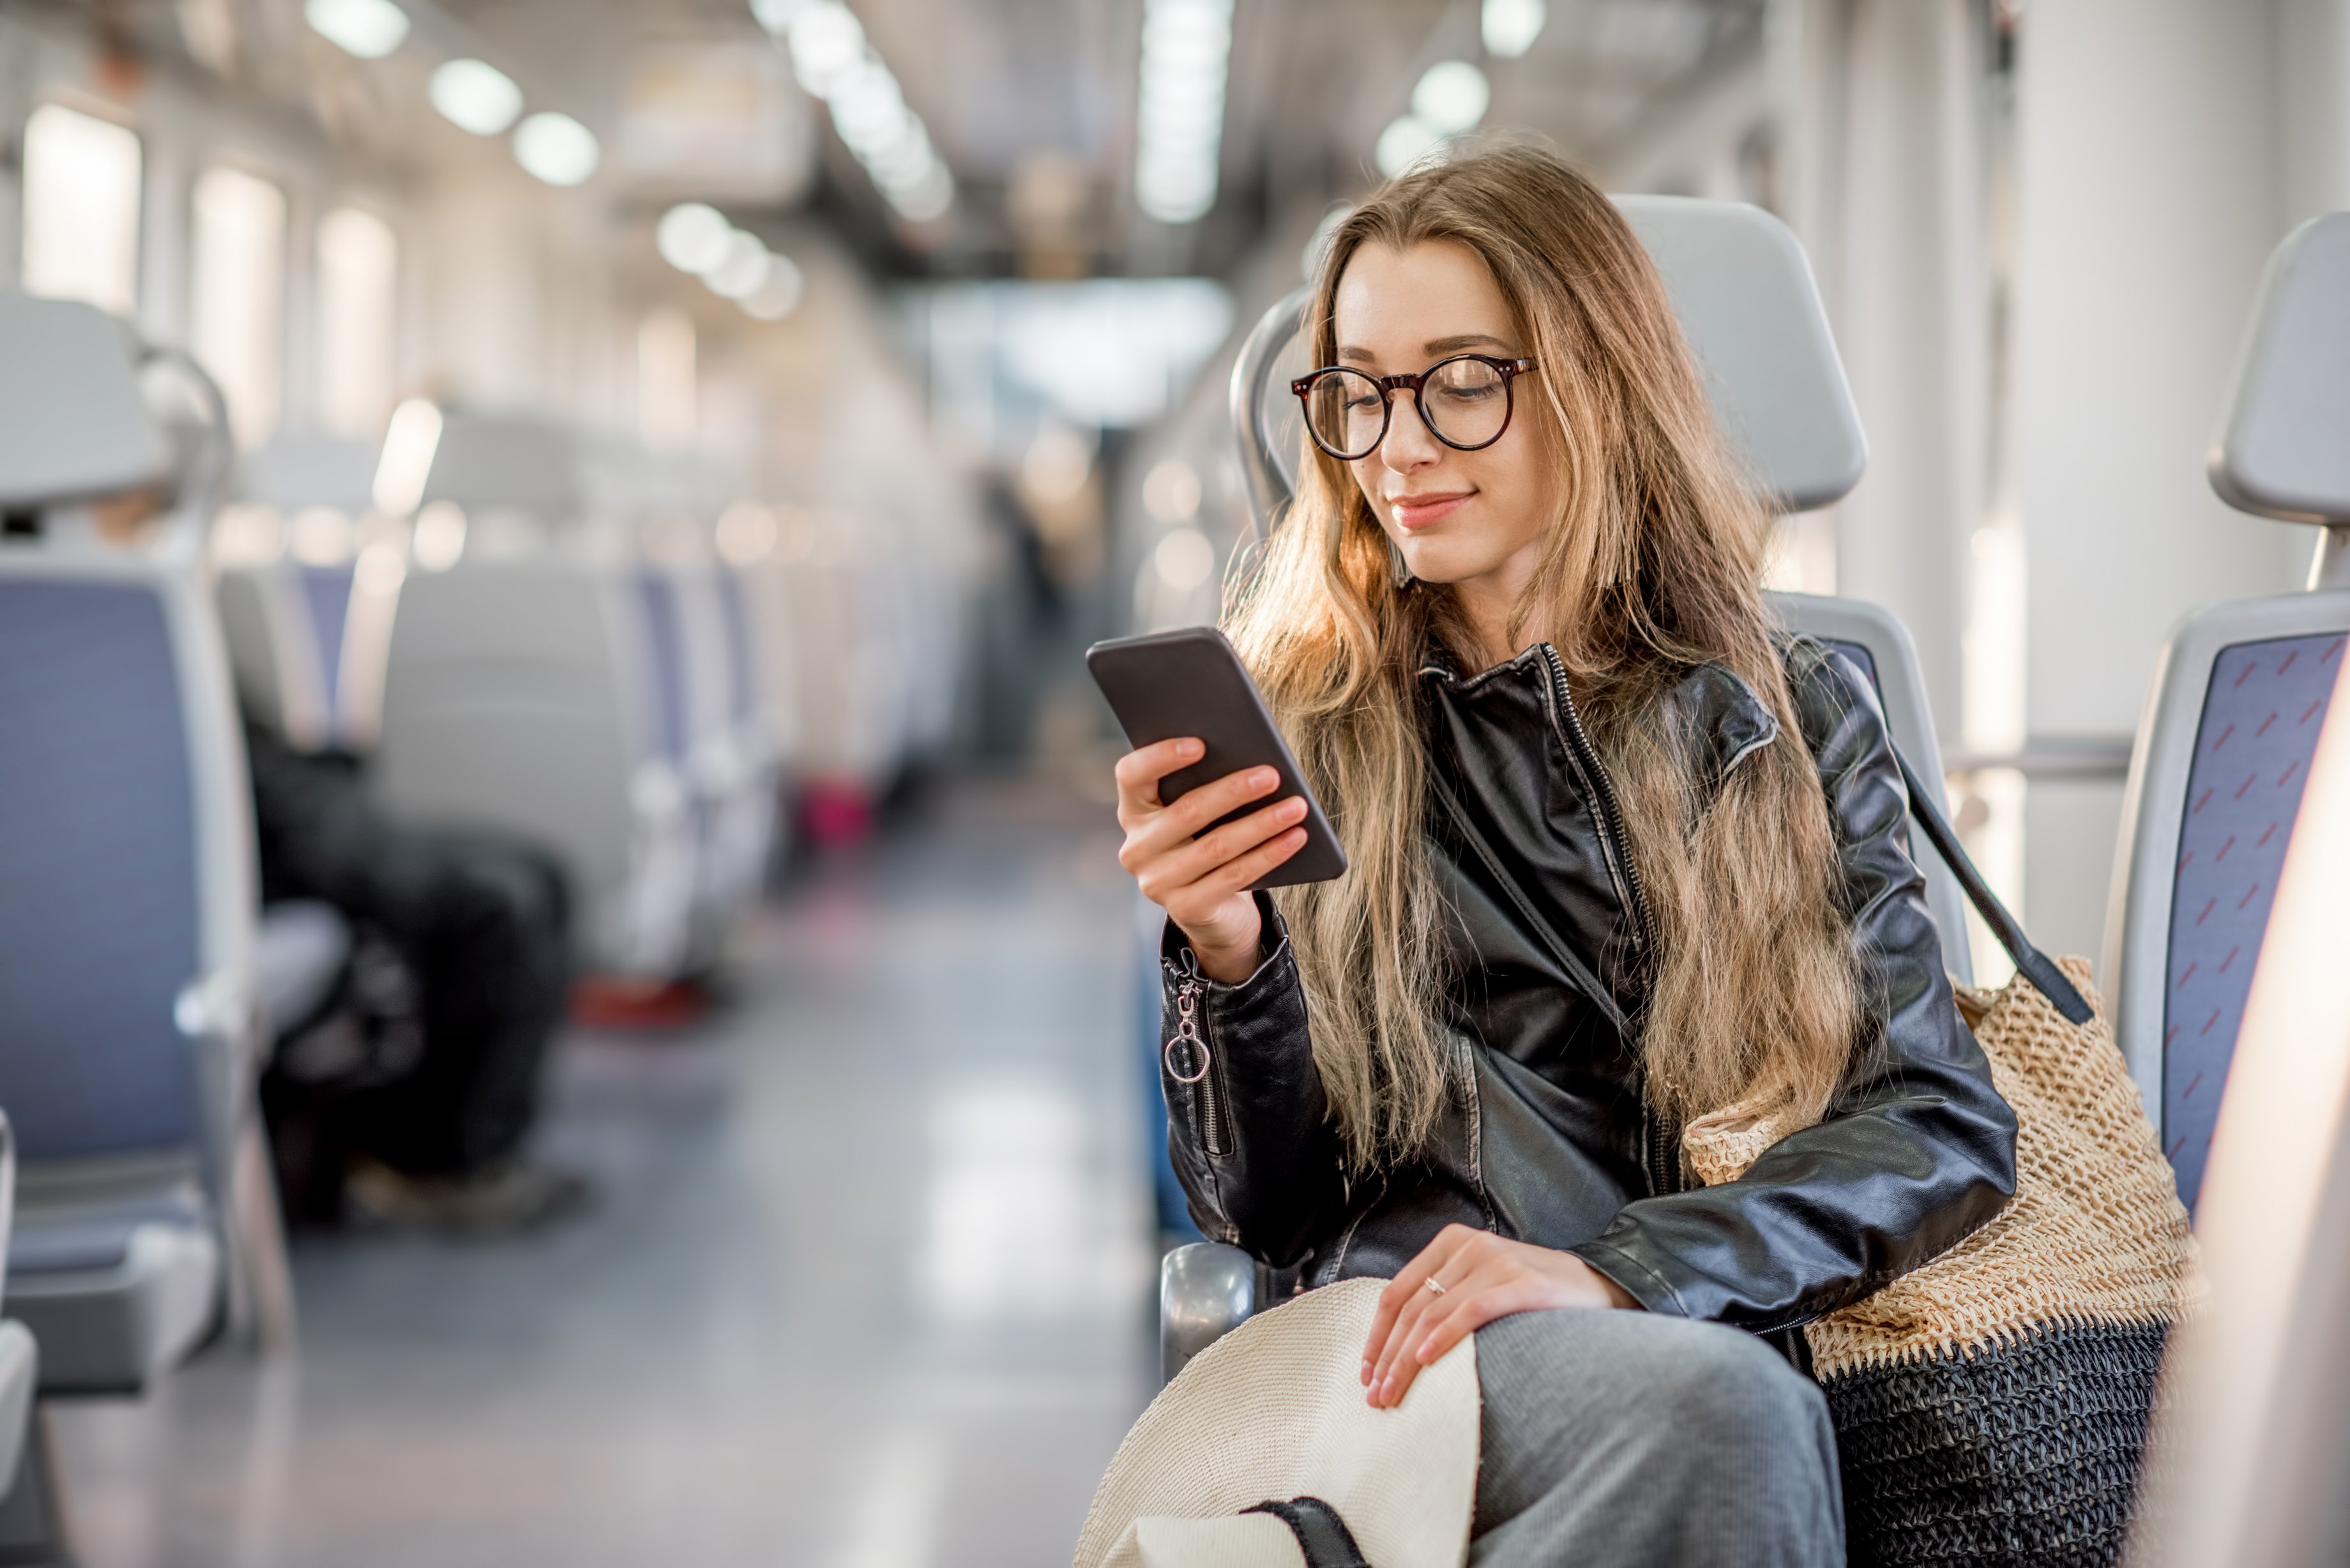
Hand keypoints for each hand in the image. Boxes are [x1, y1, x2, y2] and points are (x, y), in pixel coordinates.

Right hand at [1114, 739, 1309, 983]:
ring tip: (1296, 807)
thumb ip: (1207, 784)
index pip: (1131, 775)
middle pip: (1186, 811)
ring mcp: (1158, 882)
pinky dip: (1269, 854)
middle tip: (1273, 775)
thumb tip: (1252, 759)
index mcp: (1134, 811)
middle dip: (1234, 791)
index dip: (1161, 757)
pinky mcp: (1186, 908)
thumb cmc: (1208, 841)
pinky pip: (1234, 876)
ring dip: (1262, 824)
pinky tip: (1295, 837)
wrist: (1213, 910)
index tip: (1201, 743)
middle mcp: (1137, 847)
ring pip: (1216, 846)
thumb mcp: (1200, 815)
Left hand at [1361, 1225, 1637, 1407]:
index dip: (1377, 1336)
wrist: (1600, 1285)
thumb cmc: (1533, 1294)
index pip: (1398, 1292)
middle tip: (1376, 1396)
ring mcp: (1497, 1262)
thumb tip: (1398, 1347)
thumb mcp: (1482, 1283)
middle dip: (1389, 1356)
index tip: (1366, 1373)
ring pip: (1434, 1313)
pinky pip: (1472, 1311)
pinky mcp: (1523, 1284)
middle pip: (1412, 1307)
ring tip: (1394, 1393)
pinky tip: (1428, 1361)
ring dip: (1407, 1358)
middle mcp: (1471, 1247)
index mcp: (1452, 1243)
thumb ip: (1445, 1298)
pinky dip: (1445, 1336)